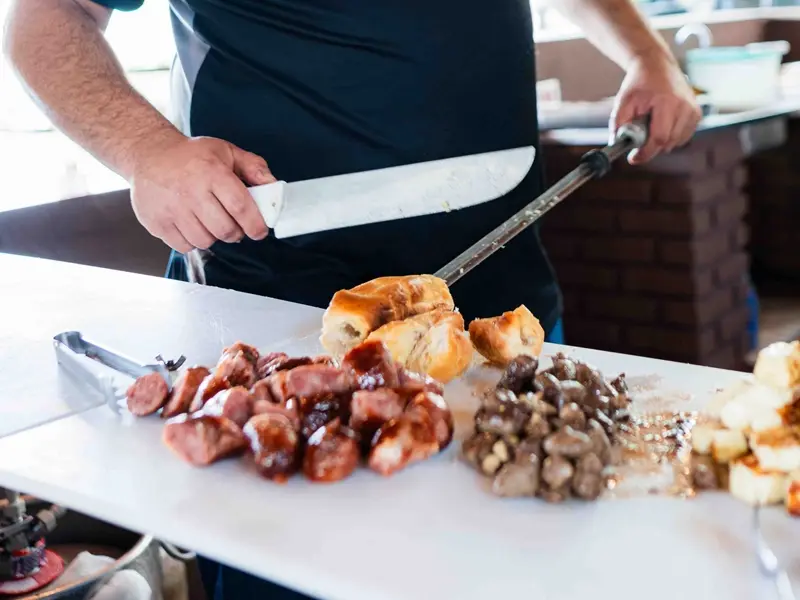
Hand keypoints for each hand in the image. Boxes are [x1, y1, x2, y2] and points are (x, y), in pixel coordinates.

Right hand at [129, 134, 275, 252]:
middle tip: (234, 225)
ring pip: (205, 241)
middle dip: (236, 233)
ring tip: (210, 221)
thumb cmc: (191, 155)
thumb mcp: (226, 151)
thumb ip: (254, 167)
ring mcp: (171, 209)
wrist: (149, 153)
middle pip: (225, 230)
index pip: (240, 207)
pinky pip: (184, 246)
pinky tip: (192, 225)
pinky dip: (193, 241)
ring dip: (214, 236)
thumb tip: (273, 187)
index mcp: (211, 173)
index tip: (259, 231)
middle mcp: (190, 191)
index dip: (255, 225)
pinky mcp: (157, 222)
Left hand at [610, 54, 701, 163]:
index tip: (633, 158)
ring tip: (650, 125)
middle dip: (650, 147)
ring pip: (676, 143)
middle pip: (667, 143)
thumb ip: (618, 124)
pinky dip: (670, 137)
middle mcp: (685, 106)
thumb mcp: (623, 102)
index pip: (659, 138)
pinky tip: (661, 124)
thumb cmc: (639, 84)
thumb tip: (616, 145)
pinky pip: (683, 137)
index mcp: (667, 102)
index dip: (645, 152)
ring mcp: (693, 110)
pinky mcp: (697, 114)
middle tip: (637, 139)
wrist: (657, 65)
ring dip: (660, 142)